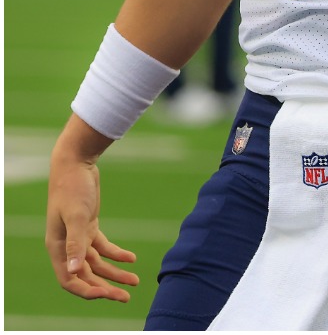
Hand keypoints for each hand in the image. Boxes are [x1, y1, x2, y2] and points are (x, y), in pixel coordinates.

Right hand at [46, 147, 138, 302]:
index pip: (69, 280)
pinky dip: (117, 254)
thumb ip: (76, 243)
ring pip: (97, 263)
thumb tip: (74, 271)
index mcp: (58, 248)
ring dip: (114, 273)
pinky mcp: (89, 226)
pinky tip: (132, 258)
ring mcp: (78, 237)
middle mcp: (66, 246)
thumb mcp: (77, 215)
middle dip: (105, 287)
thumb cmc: (72, 189)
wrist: (75, 164)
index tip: (108, 294)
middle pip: (86, 275)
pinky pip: (103, 248)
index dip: (87, 290)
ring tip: (135, 281)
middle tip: (127, 296)